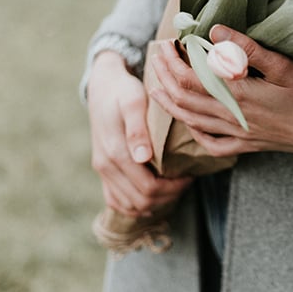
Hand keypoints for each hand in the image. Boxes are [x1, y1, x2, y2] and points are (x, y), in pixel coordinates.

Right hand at [87, 51, 191, 216]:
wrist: (103, 85)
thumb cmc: (124, 91)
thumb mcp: (134, 102)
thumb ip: (137, 130)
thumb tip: (142, 158)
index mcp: (115, 152)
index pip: (148, 188)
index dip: (173, 188)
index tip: (190, 175)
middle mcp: (105, 166)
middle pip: (141, 201)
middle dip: (168, 197)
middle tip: (186, 181)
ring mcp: (102, 170)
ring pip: (129, 205)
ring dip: (154, 202)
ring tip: (174, 186)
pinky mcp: (103, 170)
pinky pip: (117, 200)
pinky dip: (137, 203)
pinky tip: (156, 192)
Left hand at [149, 26, 292, 158]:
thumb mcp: (284, 66)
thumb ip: (248, 49)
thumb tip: (215, 30)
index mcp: (240, 95)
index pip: (190, 78)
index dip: (172, 62)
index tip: (165, 43)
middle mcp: (233, 117)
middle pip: (184, 99)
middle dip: (164, 77)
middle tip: (156, 56)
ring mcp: (238, 134)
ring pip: (191, 120)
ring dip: (169, 102)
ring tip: (157, 85)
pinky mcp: (247, 145)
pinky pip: (211, 143)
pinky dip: (193, 131)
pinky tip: (188, 120)